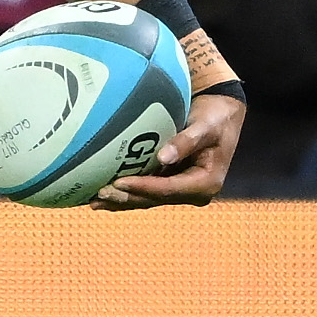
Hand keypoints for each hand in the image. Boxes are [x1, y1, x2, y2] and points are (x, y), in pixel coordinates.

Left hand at [93, 88, 244, 208]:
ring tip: (94, 201)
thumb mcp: (206, 126)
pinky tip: (105, 196)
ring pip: (147, 199)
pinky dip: (127, 193)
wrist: (222, 115)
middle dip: (126, 197)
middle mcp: (193, 192)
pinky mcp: (172, 184)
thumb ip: (186, 141)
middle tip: (99, 192)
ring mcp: (181, 190)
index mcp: (206, 183)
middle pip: (154, 199)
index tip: (119, 181)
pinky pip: (146, 192)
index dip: (143, 187)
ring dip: (121, 201)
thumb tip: (163, 158)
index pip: (168, 189)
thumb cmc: (216, 118)